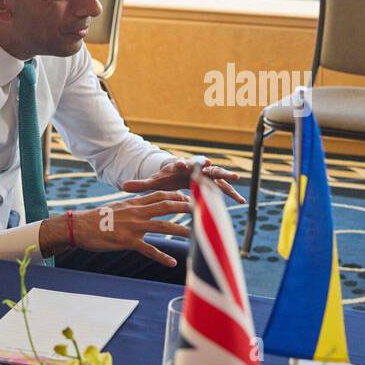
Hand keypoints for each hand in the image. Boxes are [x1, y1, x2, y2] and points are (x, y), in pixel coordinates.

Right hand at [42, 191, 192, 267]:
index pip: (161, 195)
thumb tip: (145, 206)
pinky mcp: (127, 241)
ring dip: (181, 230)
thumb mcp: (119, 207)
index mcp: (135, 203)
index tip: (192, 198)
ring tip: (196, 235)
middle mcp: (137, 212)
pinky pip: (148, 249)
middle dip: (186, 207)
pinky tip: (172, 263)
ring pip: (163, 226)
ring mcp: (133, 226)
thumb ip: (134, 206)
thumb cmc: (98, 219)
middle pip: (167, 205)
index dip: (178, 196)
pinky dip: (161, 257)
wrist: (80, 226)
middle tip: (203, 209)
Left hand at [122, 157, 244, 203]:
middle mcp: (195, 168)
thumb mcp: (154, 181)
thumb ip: (140, 184)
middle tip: (212, 166)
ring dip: (226, 178)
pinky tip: (241, 201)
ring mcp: (205, 175)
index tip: (179, 165)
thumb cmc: (167, 176)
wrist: (179, 171)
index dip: (179, 164)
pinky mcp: (212, 183)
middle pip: (203, 166)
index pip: (179, 164)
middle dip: (209, 167)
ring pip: (217, 175)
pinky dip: (232, 193)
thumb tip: (122, 186)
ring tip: (235, 179)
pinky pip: (223, 188)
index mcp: (179, 166)